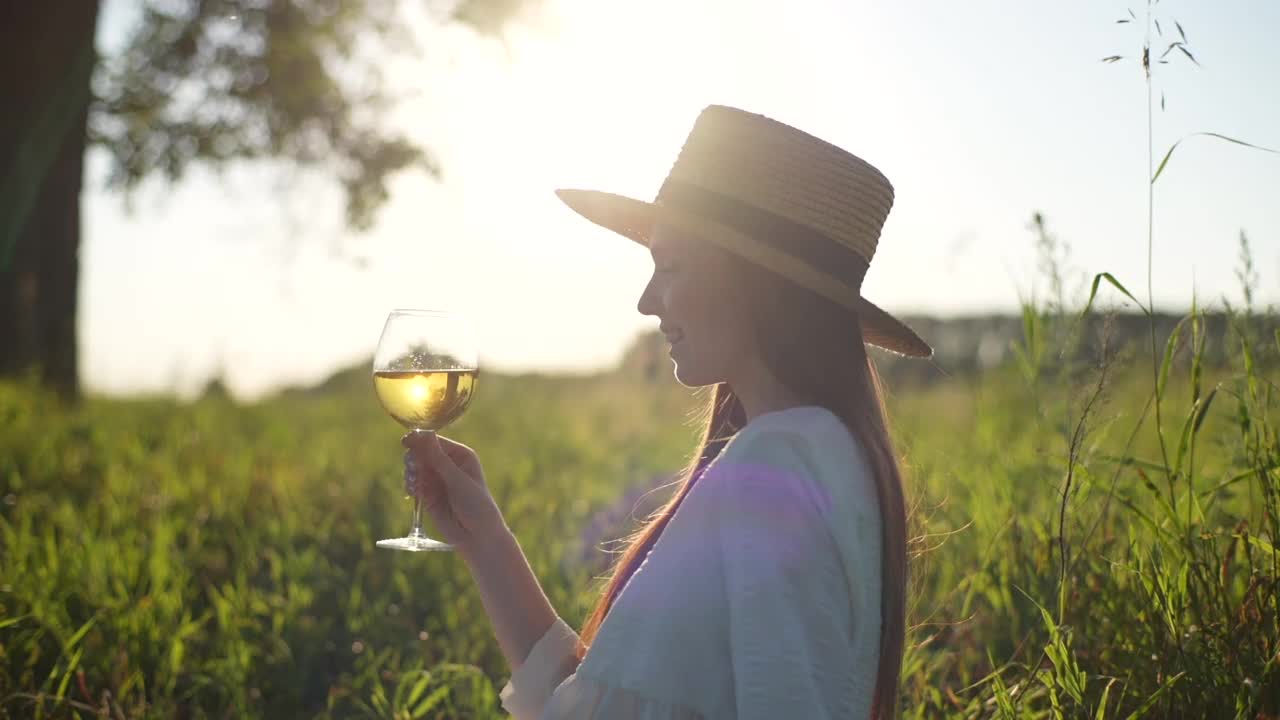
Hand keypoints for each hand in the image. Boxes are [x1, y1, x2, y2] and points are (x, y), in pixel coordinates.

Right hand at [401, 430, 506, 552]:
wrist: (477, 536)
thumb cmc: (475, 504)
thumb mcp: (457, 480)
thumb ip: (438, 458)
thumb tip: (422, 433)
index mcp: (459, 455)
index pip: (433, 441)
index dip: (418, 440)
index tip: (406, 443)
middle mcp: (447, 464)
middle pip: (420, 452)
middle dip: (413, 460)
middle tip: (413, 470)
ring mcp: (436, 479)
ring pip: (413, 468)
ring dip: (410, 473)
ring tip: (414, 485)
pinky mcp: (428, 494)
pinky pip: (413, 483)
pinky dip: (410, 486)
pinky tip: (412, 492)